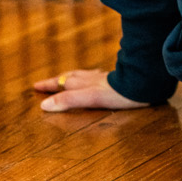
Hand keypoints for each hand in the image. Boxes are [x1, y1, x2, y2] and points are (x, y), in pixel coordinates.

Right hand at [33, 69, 148, 112]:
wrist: (146, 83)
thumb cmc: (119, 93)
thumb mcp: (91, 98)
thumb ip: (69, 100)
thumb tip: (44, 106)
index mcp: (86, 83)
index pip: (63, 83)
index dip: (50, 85)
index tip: (35, 86)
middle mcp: (94, 78)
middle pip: (72, 77)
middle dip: (59, 80)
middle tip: (48, 82)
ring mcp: (107, 77)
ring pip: (87, 75)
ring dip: (75, 77)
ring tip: (71, 77)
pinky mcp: (119, 78)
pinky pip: (101, 76)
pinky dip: (94, 76)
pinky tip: (100, 77)